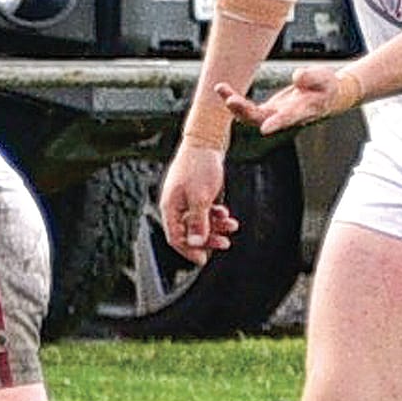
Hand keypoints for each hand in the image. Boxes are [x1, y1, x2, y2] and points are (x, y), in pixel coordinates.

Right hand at [158, 142, 238, 263]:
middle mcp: (176, 205)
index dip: (188, 250)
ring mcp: (186, 199)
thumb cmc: (199, 165)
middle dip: (207, 239)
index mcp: (170, 207)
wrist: (207, 140)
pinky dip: (216, 216)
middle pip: (188, 232)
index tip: (203, 259)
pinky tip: (226, 214)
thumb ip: (197, 222)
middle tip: (224, 244)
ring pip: (199, 222)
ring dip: (216, 227)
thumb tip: (195, 243)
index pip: (175, 237)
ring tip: (231, 226)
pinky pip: (204, 212)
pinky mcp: (196, 194)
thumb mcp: (201, 198)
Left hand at [219, 65, 356, 135]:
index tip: (265, 129)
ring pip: (251, 115)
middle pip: (262, 119)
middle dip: (245, 111)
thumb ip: (312, 77)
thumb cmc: (326, 87)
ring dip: (235, 105)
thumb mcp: (325, 78)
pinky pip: (247, 108)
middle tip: (230, 100)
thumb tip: (297, 76)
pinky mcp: (268, 110)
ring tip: (221, 88)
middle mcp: (285, 116)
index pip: (289, 118)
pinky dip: (234, 99)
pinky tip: (222, 88)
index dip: (277, 123)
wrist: (326, 96)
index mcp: (303, 110)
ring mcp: (274, 115)